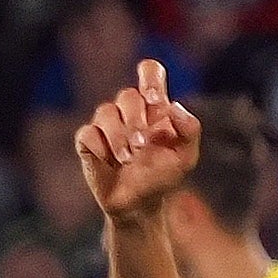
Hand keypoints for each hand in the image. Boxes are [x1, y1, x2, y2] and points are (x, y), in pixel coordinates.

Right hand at [75, 58, 201, 224]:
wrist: (140, 205)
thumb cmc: (163, 177)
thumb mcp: (185, 157)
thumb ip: (190, 130)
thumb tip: (174, 107)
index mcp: (153, 107)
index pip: (150, 72)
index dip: (150, 78)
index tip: (154, 100)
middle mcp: (128, 111)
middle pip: (127, 95)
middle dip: (136, 120)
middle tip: (142, 146)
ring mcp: (106, 124)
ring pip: (105, 111)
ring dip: (118, 137)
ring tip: (128, 160)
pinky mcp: (88, 141)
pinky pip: (87, 133)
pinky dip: (100, 148)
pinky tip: (110, 163)